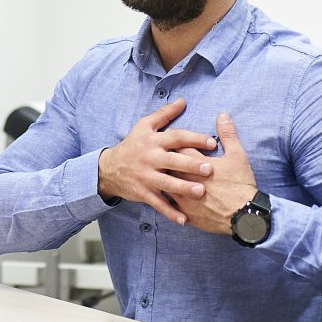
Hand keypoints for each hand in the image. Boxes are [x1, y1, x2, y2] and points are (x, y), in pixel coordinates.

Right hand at [97, 98, 219, 224]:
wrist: (109, 168)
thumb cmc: (133, 145)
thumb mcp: (145, 126)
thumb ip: (165, 114)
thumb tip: (183, 101)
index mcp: (153, 141)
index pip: (176, 138)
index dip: (194, 139)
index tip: (212, 143)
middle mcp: (150, 158)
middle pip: (172, 161)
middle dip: (190, 165)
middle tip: (209, 169)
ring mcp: (145, 177)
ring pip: (166, 184)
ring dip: (183, 189)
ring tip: (200, 192)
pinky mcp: (142, 193)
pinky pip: (157, 203)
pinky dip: (170, 212)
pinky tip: (184, 220)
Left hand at [166, 112, 259, 236]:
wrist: (244, 216)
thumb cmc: (240, 184)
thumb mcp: (238, 156)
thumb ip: (228, 134)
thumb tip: (222, 115)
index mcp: (196, 163)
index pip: (178, 146)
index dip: (175, 140)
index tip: (171, 136)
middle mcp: (185, 180)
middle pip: (167, 165)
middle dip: (165, 158)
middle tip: (163, 152)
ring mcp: (184, 198)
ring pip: (165, 184)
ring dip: (164, 178)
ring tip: (161, 173)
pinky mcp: (186, 213)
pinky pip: (170, 206)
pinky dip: (168, 199)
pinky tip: (166, 195)